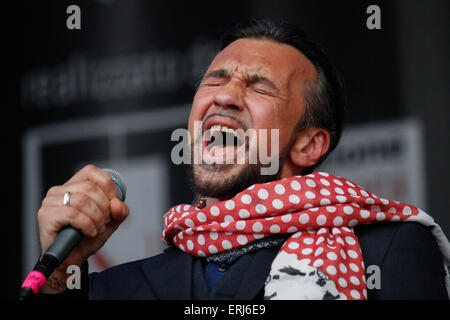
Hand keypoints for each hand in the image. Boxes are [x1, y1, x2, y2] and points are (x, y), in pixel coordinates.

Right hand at [37, 164, 129, 292]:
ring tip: (97, 228)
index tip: (113, 203)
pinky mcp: (46, 215)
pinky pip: (73, 214)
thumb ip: (119, 211)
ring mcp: (50, 202)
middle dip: (104, 207)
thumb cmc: (86, 238)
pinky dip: (87, 224)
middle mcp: (59, 190)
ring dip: (96, 217)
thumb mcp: (110, 221)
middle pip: (90, 188)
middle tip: (105, 221)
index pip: (92, 172)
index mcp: (74, 185)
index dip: (108, 186)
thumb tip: (118, 204)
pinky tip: (89, 232)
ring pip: (82, 200)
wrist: (72, 259)